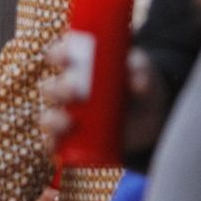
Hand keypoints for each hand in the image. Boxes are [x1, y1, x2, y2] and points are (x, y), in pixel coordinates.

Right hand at [40, 42, 167, 159]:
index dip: (56, 55)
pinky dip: (55, 144)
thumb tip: (138, 84)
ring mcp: (70, 115)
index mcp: (78, 65)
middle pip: (52, 88)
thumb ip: (140, 72)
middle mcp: (68, 89)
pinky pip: (56, 143)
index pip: (60, 56)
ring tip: (69, 122)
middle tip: (74, 90)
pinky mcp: (74, 139)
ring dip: (53, 119)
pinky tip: (59, 145)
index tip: (60, 57)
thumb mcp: (142, 72)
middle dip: (59, 89)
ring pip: (50, 116)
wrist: (151, 116)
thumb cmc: (139, 83)